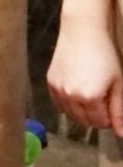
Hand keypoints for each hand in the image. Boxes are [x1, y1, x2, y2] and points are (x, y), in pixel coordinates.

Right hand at [48, 16, 122, 133]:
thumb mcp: (118, 84)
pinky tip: (76, 91)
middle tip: (102, 98)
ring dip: (81, 111)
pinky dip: (68, 104)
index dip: (109, 116)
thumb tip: (121, 134)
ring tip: (89, 94)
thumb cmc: (105, 55)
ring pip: (71, 115)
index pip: (101, 123)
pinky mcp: (50, 83)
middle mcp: (71, 96)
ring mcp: (58, 90)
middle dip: (95, 116)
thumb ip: (119, 111)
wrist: (82, 32)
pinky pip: (59, 104)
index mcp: (90, 97)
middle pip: (85, 122)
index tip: (111, 102)